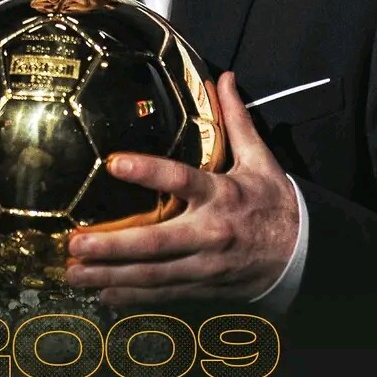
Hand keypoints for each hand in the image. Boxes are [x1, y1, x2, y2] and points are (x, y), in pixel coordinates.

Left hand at [65, 71, 298, 304]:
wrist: (303, 255)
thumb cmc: (273, 200)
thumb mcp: (260, 158)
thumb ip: (237, 119)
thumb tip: (224, 77)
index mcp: (221, 193)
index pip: (180, 179)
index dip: (147, 171)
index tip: (113, 163)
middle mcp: (209, 232)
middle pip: (156, 242)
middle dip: (113, 245)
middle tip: (74, 242)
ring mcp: (204, 266)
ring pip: (153, 275)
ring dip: (110, 276)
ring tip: (73, 273)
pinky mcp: (203, 287)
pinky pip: (163, 295)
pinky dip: (132, 298)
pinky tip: (102, 296)